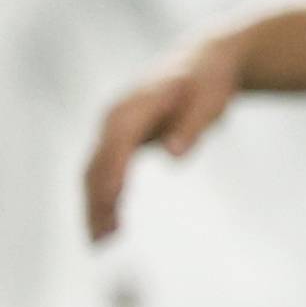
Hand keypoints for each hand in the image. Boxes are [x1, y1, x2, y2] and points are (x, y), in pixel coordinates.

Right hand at [84, 33, 251, 239]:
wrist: (203, 61)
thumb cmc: (209, 82)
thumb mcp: (211, 101)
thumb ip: (193, 127)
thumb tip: (175, 155)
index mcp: (135, 106)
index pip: (116, 144)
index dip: (112, 174)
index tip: (111, 203)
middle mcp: (115, 116)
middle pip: (96, 163)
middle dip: (96, 201)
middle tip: (100, 241)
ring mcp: (113, 128)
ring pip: (94, 171)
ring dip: (94, 206)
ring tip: (101, 244)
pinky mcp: (119, 139)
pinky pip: (105, 171)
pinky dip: (103, 197)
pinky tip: (112, 226)